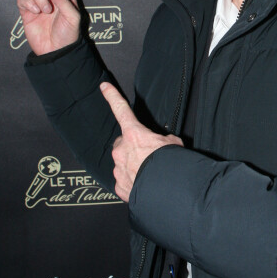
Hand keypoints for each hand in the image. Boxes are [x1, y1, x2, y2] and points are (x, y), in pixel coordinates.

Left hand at [100, 82, 182, 201]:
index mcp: (134, 134)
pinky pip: (124, 180)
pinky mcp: (119, 186)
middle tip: (148, 155)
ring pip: (122, 162)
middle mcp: (122, 150)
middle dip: (132, 147)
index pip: (121, 109)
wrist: (167, 190)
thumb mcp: (173, 144)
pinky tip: (145, 183)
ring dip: (133, 165)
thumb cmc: (171, 165)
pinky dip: (132, 181)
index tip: (103, 86)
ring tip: (150, 172)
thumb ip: (162, 140)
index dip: (112, 96)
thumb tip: (161, 143)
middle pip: (123, 143)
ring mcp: (119, 169)